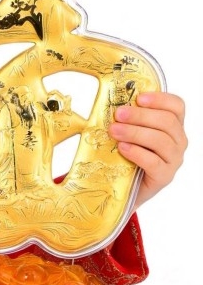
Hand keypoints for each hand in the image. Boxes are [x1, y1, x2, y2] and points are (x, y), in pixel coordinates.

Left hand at [108, 91, 186, 207]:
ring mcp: (173, 160)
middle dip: (140, 115)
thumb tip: (106, 103)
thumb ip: (124, 118)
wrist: (122, 187)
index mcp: (172, 125)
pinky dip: (137, 153)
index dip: (160, 99)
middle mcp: (177, 141)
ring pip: (161, 141)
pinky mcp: (164, 176)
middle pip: (167, 122)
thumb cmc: (125, 154)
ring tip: (114, 131)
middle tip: (118, 114)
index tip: (139, 97)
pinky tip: (122, 148)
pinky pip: (154, 162)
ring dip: (135, 132)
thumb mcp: (125, 132)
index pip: (176, 106)